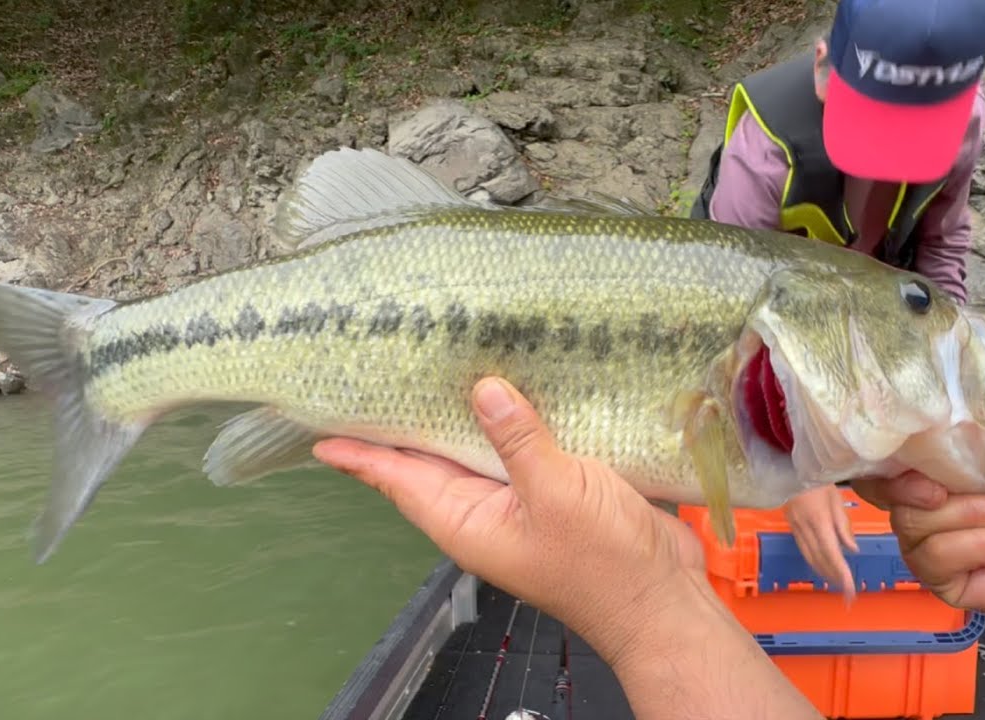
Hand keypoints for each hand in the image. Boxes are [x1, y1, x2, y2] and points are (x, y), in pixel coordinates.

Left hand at [311, 377, 705, 665]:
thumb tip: (482, 390)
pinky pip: (525, 448)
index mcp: (467, 521)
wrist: (663, 600)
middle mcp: (486, 511)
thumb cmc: (603, 564)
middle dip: (407, 420)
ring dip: (467, 412)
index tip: (321, 430)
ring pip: (480, 449)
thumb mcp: (555, 493)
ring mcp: (523, 501)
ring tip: (442, 363)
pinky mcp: (560, 489)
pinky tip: (521, 384)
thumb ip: (516, 440)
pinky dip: (519, 418)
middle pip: (432, 459)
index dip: (360, 454)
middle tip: (380, 372)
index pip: (398, 479)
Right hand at [784, 485, 858, 596]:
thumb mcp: (835, 498)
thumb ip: (843, 525)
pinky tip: (820, 565)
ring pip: (809, 557)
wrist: (788, 465)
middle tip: (847, 591)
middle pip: (820, 560)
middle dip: (834, 577)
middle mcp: (805, 528)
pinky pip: (803, 549)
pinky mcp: (791, 525)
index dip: (841, 573)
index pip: (832, 554)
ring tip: (836, 583)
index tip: (850, 589)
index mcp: (819, 521)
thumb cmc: (816, 476)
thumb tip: (852, 549)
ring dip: (823, 572)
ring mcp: (795, 527)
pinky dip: (814, 561)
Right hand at [852, 439, 984, 631]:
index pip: (881, 473)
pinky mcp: (940, 584)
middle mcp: (921, 515)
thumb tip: (910, 440)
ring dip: (970, 516)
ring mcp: (927, 551)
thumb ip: (951, 447)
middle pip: (894, 498)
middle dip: (944, 491)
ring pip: (914, 525)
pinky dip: (975, 546)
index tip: (917, 460)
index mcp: (929, 483)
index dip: (887, 465)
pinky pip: (934, 557)